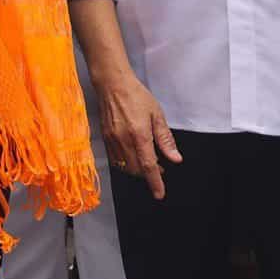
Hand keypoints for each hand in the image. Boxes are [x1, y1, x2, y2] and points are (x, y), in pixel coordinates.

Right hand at [92, 68, 182, 198]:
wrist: (112, 84)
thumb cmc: (136, 96)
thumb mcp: (157, 115)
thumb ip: (165, 139)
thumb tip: (175, 159)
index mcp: (139, 135)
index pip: (148, 166)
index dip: (155, 182)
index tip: (159, 194)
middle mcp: (123, 140)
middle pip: (136, 169)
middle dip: (148, 174)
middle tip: (160, 168)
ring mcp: (112, 140)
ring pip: (125, 166)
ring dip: (137, 169)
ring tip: (148, 161)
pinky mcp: (105, 138)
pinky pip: (116, 159)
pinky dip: (126, 162)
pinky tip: (134, 154)